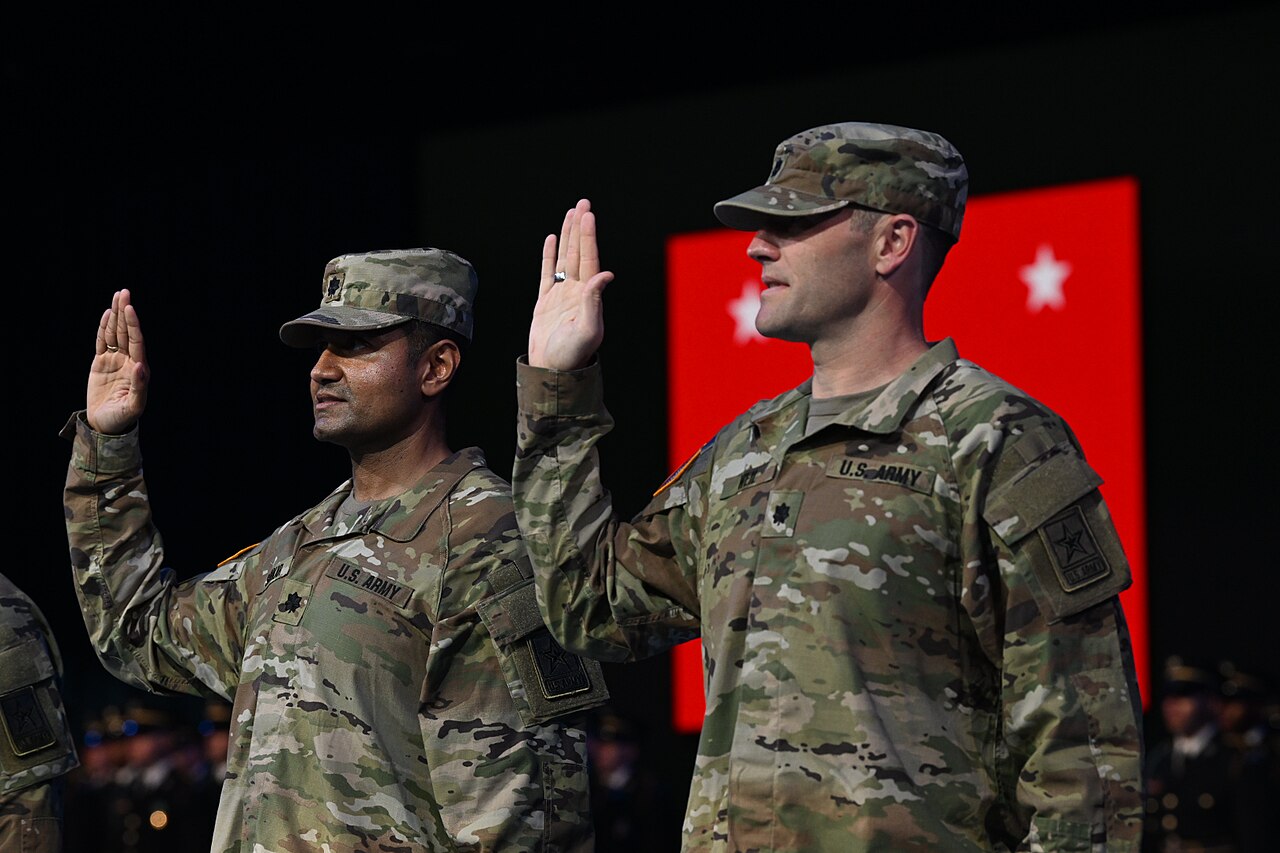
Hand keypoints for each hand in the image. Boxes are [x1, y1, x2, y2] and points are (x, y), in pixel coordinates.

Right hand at [86, 289, 149, 434]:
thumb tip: (141, 366)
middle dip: (125, 312)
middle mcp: (129, 361)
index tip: (130, 308)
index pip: (136, 341)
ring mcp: (115, 361)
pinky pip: (103, 342)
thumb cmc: (123, 418)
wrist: (106, 425)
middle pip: (126, 332)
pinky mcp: (101, 363)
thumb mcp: (134, 406)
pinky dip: (104, 329)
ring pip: (115, 334)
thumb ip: (139, 387)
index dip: (133, 325)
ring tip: (117, 296)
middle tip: (124, 292)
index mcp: (138, 369)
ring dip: (116, 316)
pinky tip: (107, 315)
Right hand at [529, 198, 614, 369]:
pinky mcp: (546, 302)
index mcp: (589, 297)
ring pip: (565, 258)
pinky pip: (548, 273)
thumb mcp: (588, 329)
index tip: (588, 215)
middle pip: (578, 253)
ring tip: (570, 214)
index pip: (589, 259)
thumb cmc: (572, 356)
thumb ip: (595, 301)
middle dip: (580, 228)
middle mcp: (577, 292)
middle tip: (582, 203)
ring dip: (568, 236)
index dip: (588, 237)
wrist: (552, 372)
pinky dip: (550, 255)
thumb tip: (606, 275)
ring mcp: (562, 295)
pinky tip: (553, 239)